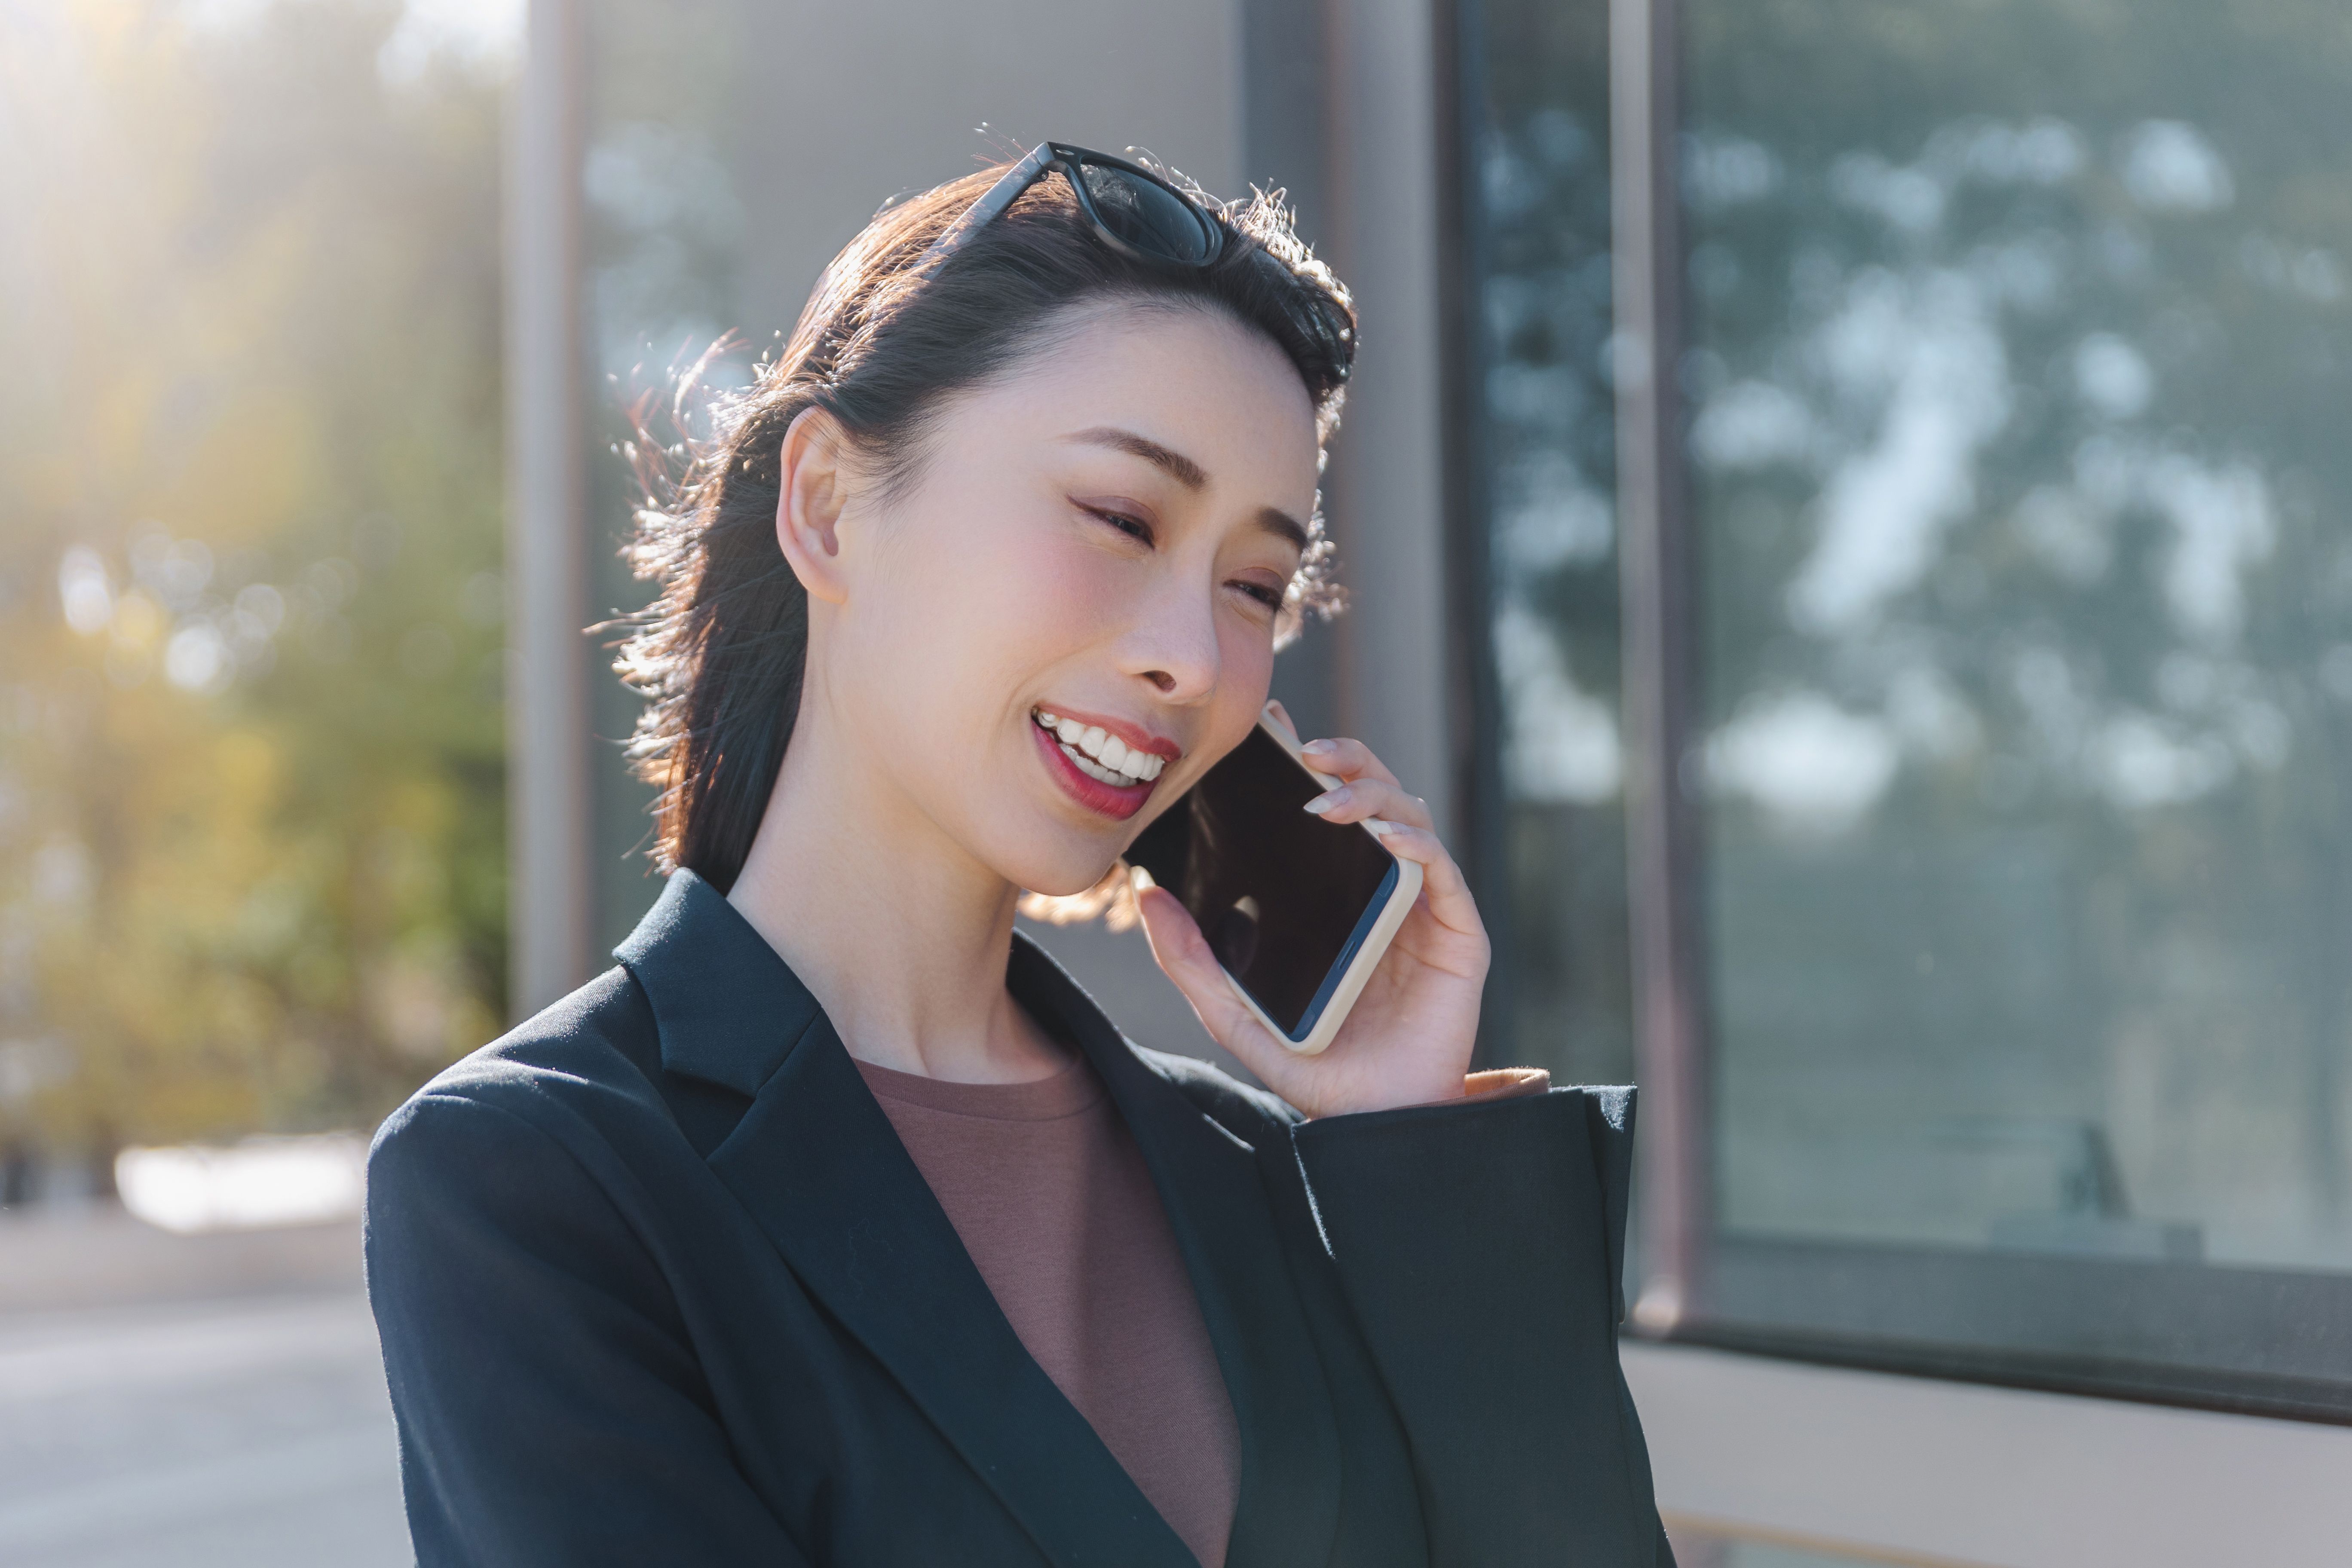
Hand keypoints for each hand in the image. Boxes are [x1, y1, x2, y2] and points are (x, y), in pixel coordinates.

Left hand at [1133, 713, 1490, 1118]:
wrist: (1372, 1123)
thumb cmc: (1314, 1068)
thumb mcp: (1233, 1013)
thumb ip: (1189, 961)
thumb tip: (1147, 896)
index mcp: (1335, 893)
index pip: (1325, 806)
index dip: (1307, 760)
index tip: (1272, 729)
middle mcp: (1379, 888)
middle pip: (1372, 794)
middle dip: (1344, 758)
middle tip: (1303, 751)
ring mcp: (1421, 907)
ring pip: (1409, 816)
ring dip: (1370, 793)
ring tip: (1326, 798)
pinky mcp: (1457, 933)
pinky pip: (1441, 870)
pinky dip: (1414, 841)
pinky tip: (1382, 838)